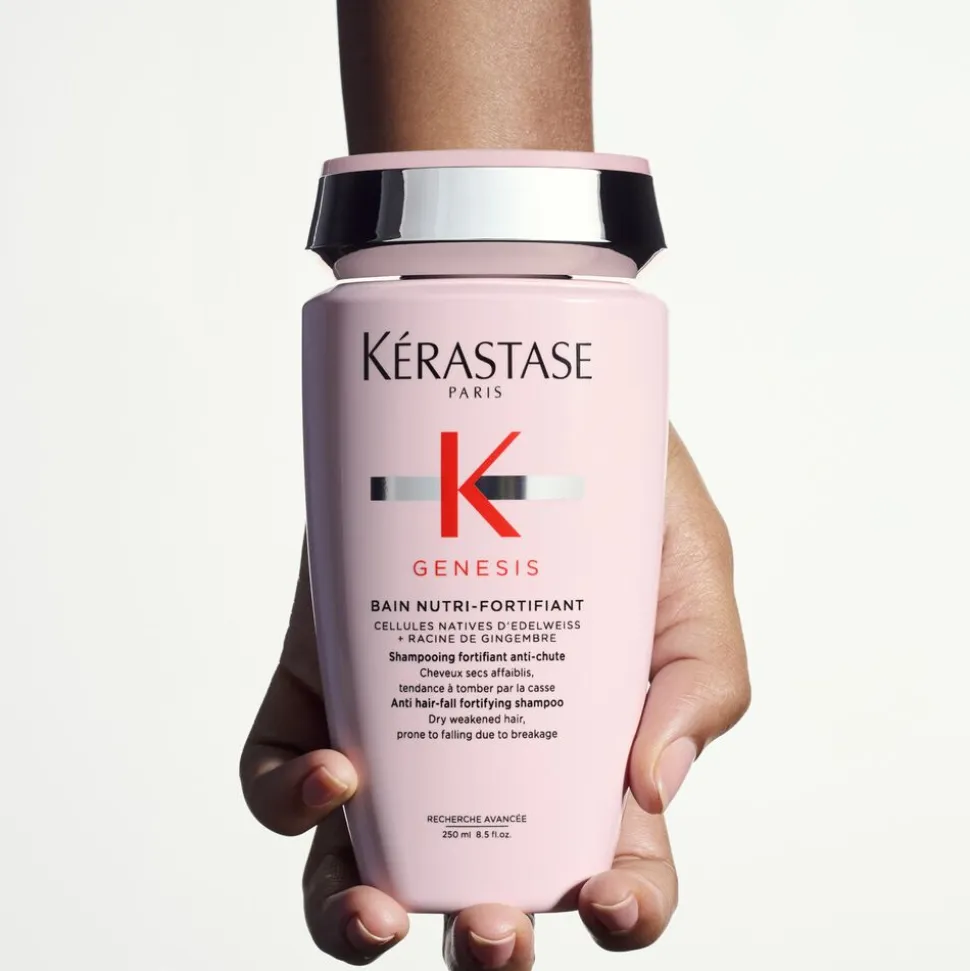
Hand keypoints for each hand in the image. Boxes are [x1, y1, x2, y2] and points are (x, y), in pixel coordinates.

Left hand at [239, 425, 748, 967]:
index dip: (625, 912)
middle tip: (491, 926)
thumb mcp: (692, 571)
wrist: (521, 398)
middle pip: (477, 891)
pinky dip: (288, 799)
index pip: (616, 870)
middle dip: (483, 946)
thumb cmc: (623, 489)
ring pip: (361, 863)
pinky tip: (332, 772)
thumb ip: (700, 678)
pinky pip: (281, 771)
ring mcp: (405, 721)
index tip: (608, 895)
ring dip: (356, 918)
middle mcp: (492, 756)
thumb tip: (649, 789)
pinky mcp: (329, 677)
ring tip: (380, 906)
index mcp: (593, 753)